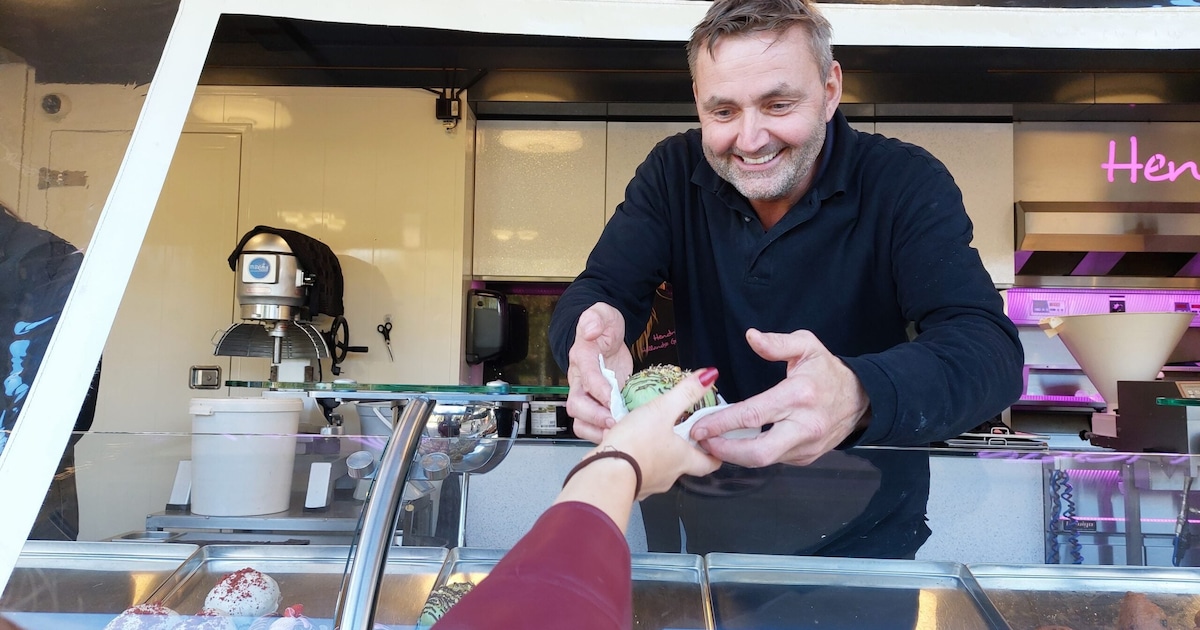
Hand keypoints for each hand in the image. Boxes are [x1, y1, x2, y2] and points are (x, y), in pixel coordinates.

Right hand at [565, 303, 632, 442]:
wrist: (606, 334)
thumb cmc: (604, 326)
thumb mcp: (602, 314)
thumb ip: (595, 317)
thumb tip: (591, 329)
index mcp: (581, 357)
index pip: (586, 376)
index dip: (597, 388)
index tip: (611, 397)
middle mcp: (579, 379)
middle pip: (576, 405)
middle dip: (595, 416)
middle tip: (615, 421)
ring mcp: (587, 394)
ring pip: (581, 420)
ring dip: (597, 429)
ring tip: (618, 431)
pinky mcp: (598, 404)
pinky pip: (594, 424)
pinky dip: (604, 432)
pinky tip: (623, 431)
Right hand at [597, 369, 721, 498]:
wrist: (606, 474)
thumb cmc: (635, 444)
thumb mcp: (662, 410)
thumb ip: (686, 393)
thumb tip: (709, 376)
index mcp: (683, 458)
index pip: (709, 462)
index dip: (713, 453)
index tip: (711, 442)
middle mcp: (670, 475)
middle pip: (684, 465)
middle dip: (682, 450)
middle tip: (678, 434)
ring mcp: (650, 483)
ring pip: (660, 469)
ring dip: (657, 454)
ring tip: (647, 437)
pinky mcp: (631, 486)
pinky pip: (638, 472)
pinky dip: (636, 461)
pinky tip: (626, 448)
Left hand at [690, 329, 869, 466]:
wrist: (863, 398)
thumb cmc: (829, 372)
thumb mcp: (807, 346)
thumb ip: (777, 343)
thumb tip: (751, 336)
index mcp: (799, 395)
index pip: (754, 415)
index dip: (722, 423)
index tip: (699, 426)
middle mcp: (805, 425)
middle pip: (759, 452)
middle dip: (725, 451)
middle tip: (702, 442)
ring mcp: (807, 445)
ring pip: (765, 460)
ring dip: (735, 454)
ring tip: (714, 442)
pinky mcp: (808, 457)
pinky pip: (775, 459)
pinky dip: (753, 453)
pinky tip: (738, 443)